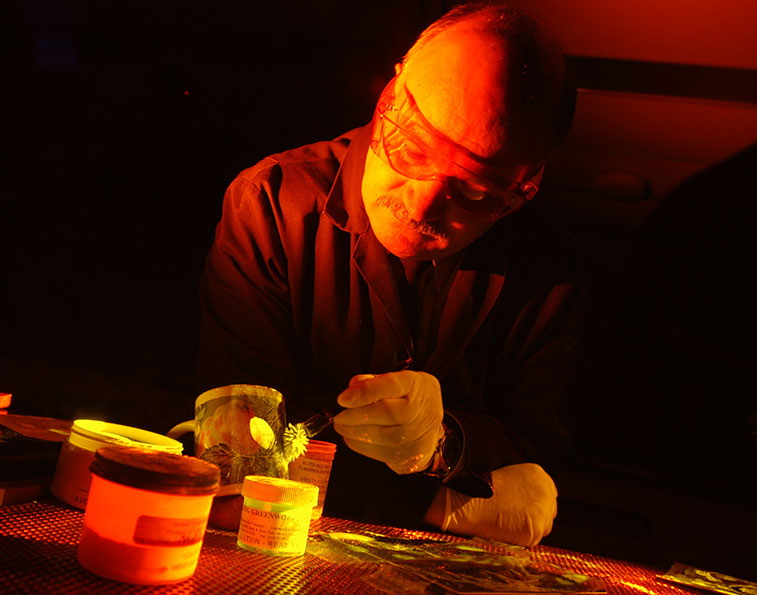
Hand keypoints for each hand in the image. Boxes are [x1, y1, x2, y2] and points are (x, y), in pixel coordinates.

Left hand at [333, 371, 443, 474]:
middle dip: (354, 416)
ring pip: (381, 436)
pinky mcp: (411, 456)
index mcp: (415, 383)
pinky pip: (380, 453)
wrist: (431, 426)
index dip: (365, 392)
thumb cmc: (408, 398)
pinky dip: (361, 446)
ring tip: (342, 427)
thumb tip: (351, 390)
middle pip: (386, 413)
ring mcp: (419, 435)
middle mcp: (422, 408)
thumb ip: (372, 382)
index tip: (342, 399)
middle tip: (337, 417)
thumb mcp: (395, 380)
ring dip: (354, 432)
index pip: (390, 385)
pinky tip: (353, 438)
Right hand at [423, 463, 557, 546]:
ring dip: (530, 527)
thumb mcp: (510, 477)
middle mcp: (546, 491)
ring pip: (544, 526)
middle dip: (537, 516)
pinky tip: (507, 530)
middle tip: (518, 521)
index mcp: (540, 475)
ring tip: (509, 524)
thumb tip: (532, 503)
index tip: (526, 510)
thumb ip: (526, 487)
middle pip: (549, 510)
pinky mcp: (536, 529)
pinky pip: (533, 539)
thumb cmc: (482, 490)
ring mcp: (543, 511)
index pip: (548, 494)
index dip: (537, 503)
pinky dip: (521, 538)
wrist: (470, 502)